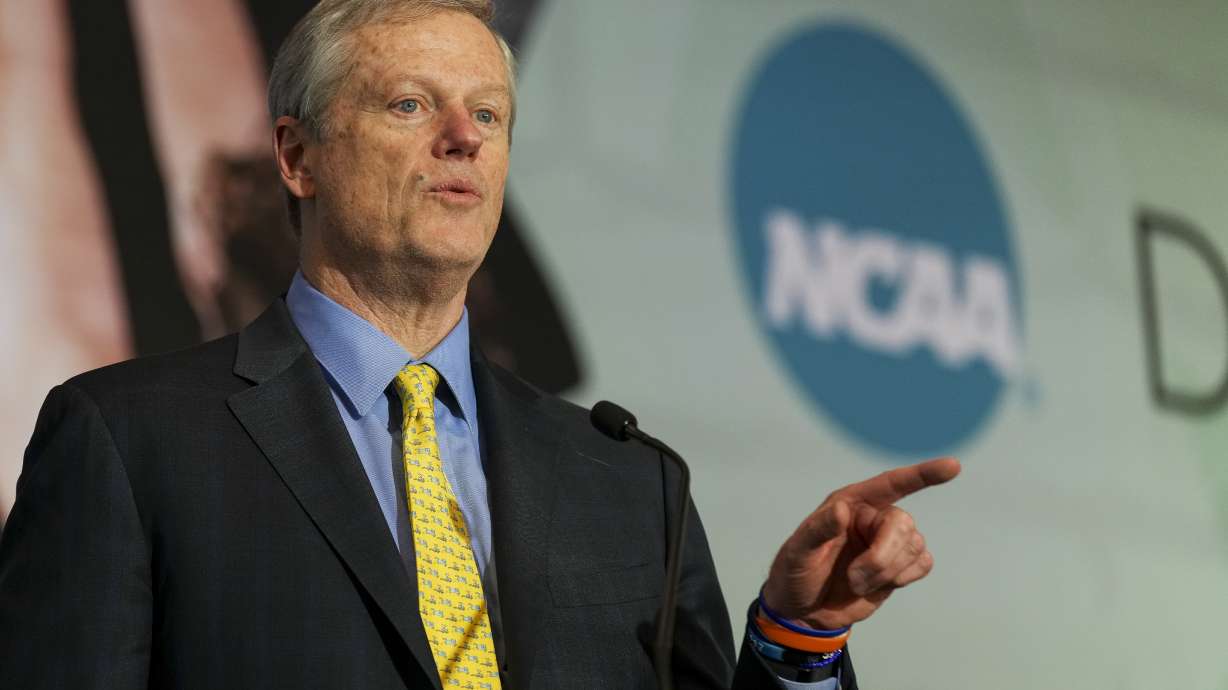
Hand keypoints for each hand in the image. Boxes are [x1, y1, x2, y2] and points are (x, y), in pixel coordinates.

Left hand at [761, 457, 960, 629]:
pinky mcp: (900, 566)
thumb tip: (841, 510)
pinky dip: (903, 577)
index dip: (922, 475)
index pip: (891, 483)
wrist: (805, 610)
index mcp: (850, 502)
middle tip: (855, 578)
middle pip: (903, 524)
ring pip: (914, 546)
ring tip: (857, 583)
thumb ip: (818, 530)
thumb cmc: (796, 572)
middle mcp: (874, 517)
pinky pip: (922, 563)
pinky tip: (879, 584)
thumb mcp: (798, 552)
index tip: (952, 467)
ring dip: (887, 571)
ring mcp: (888, 541)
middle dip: (883, 556)